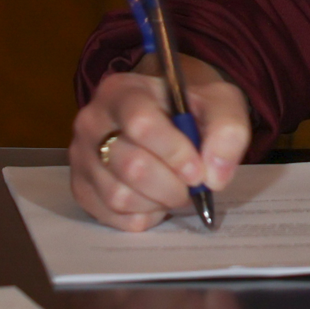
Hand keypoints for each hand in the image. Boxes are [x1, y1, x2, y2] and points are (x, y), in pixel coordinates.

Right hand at [69, 53, 250, 231]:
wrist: (169, 115)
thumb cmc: (192, 107)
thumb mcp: (221, 103)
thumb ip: (228, 131)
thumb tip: (214, 177)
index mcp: (122, 91)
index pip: (142, 124)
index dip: (175, 153)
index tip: (198, 170)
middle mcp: (92, 122)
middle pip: (132, 166)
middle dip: (173, 185)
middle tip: (193, 185)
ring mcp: (81, 157)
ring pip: (119, 196)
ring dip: (159, 202)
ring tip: (175, 188)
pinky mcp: (81, 188)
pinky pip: (113, 217)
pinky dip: (144, 216)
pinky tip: (156, 198)